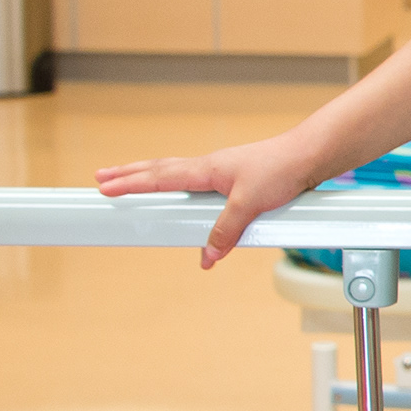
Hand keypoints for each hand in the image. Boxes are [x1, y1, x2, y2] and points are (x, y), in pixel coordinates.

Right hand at [92, 135, 322, 267]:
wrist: (307, 157)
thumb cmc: (281, 170)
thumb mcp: (250, 204)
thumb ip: (226, 229)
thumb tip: (208, 254)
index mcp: (206, 169)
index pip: (159, 177)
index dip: (131, 183)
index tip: (105, 187)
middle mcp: (209, 167)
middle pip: (160, 170)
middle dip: (129, 175)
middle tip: (103, 177)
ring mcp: (220, 171)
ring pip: (176, 174)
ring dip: (150, 177)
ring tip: (131, 181)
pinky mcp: (234, 179)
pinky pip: (197, 185)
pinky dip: (179, 187)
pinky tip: (181, 198)